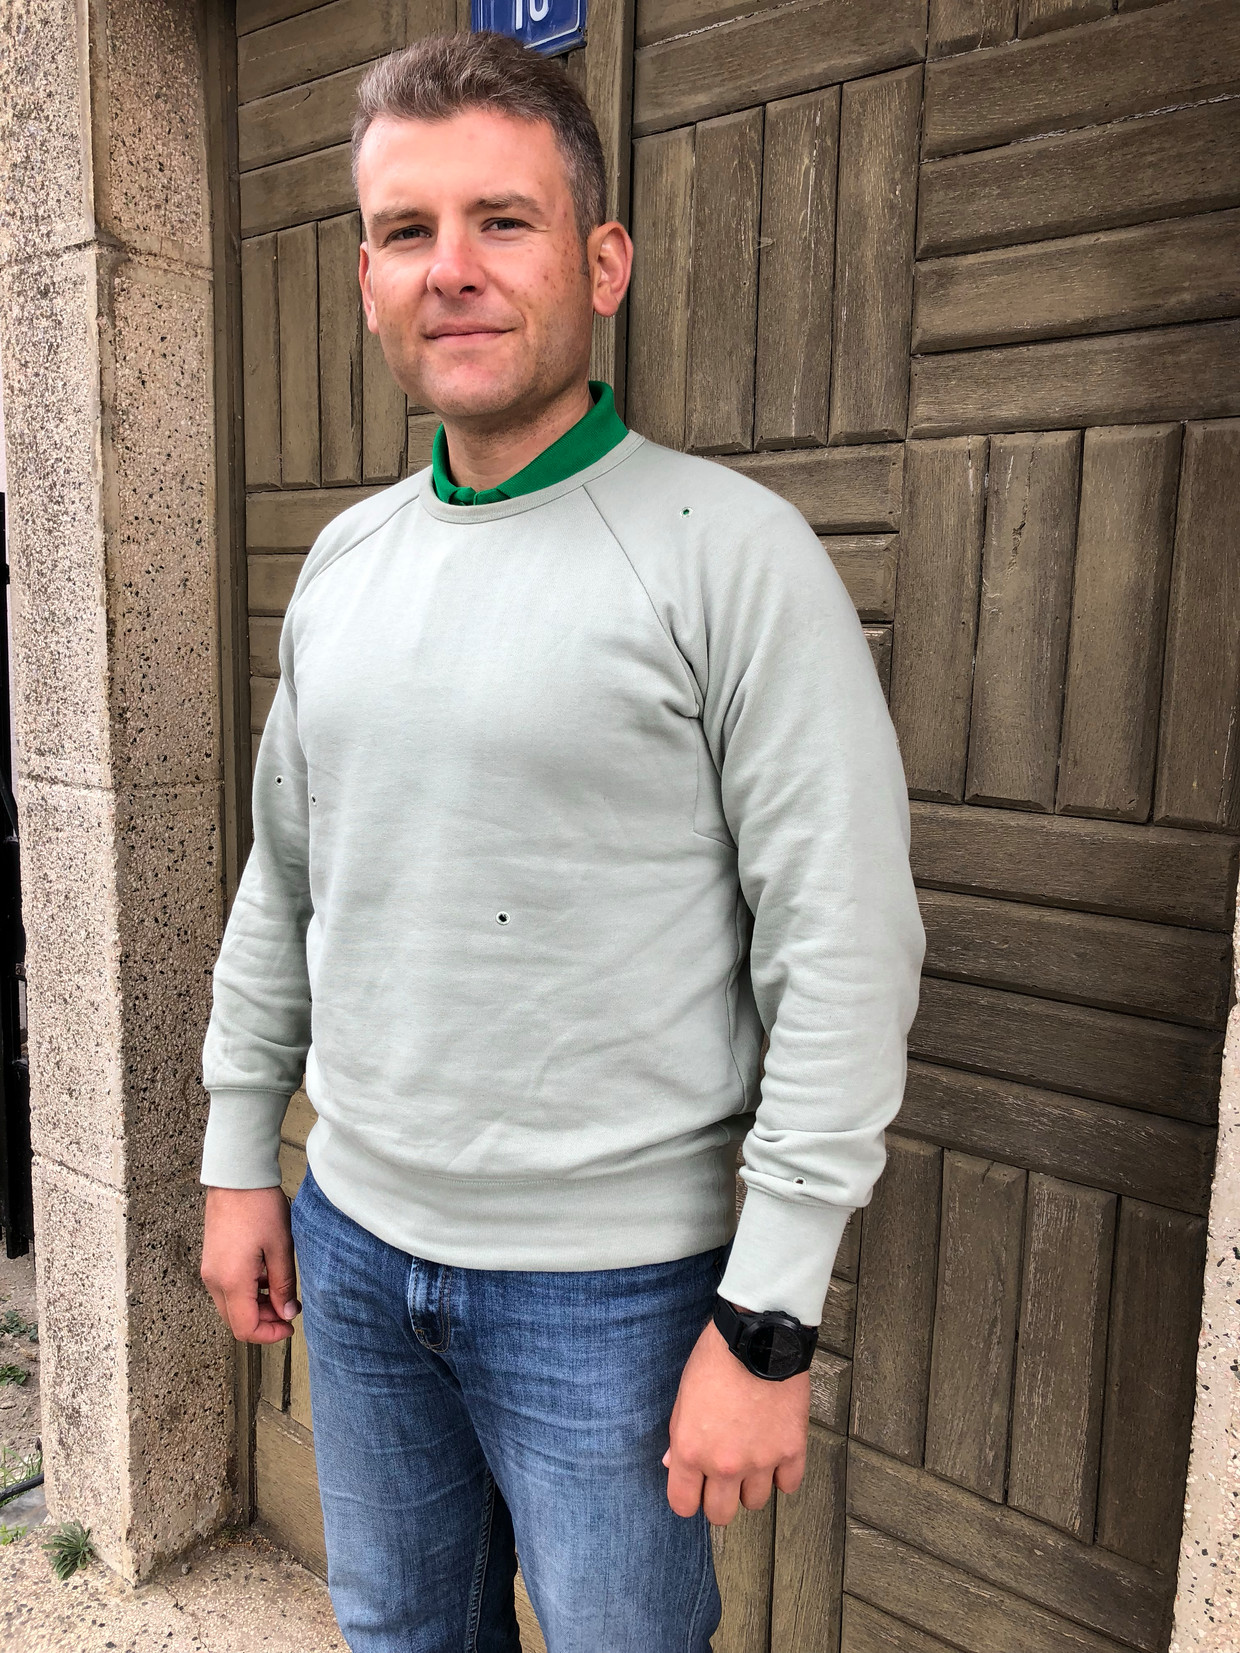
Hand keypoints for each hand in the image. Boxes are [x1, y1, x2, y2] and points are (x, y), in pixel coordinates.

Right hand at [200, 1185, 300, 1343]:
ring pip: (231, 1306)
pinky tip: (266, 1275)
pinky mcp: (212, 1260)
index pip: (245, 1328)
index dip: (269, 1334)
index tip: (290, 1327)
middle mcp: (214, 1280)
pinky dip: (246, 1292)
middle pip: (235, 1321)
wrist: (237, 1178)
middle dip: (263, 1322)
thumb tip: (287, 1312)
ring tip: (281, 1289)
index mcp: (231, 1280)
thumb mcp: (280, 1247)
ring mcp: (210, 1270)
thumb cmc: (259, 1207)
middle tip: (288, 1308)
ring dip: (255, 1307)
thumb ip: (283, 1285)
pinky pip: (227, 1288)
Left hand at [662, 1305, 809, 1525]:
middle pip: (720, 1515)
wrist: (759, 1335)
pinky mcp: (791, 1450)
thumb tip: (673, 1464)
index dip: (688, 1498)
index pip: (683, 1505)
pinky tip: (775, 1452)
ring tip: (751, 1457)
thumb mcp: (684, 1394)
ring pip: (755, 1503)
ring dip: (751, 1485)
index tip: (694, 1489)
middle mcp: (724, 1464)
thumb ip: (679, 1436)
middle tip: (723, 1477)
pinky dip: (782, 1473)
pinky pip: (788, 1484)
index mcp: (691, 1451)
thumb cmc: (716, 1359)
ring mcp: (761, 1461)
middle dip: (719, 1499)